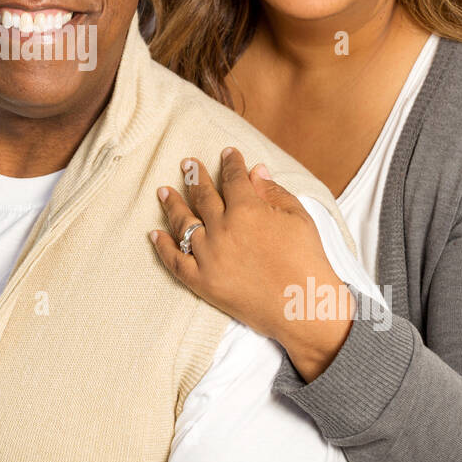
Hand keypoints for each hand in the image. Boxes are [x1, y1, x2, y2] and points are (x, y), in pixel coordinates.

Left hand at [148, 147, 353, 381]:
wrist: (304, 307)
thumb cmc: (307, 261)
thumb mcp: (298, 217)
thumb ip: (273, 191)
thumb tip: (255, 170)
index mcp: (246, 209)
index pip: (233, 178)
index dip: (230, 163)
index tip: (227, 153)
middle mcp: (222, 229)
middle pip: (203, 195)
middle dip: (195, 176)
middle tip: (188, 164)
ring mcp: (208, 256)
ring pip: (183, 223)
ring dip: (172, 204)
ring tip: (164, 191)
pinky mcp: (201, 281)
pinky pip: (174, 260)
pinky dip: (162, 246)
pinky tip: (154, 233)